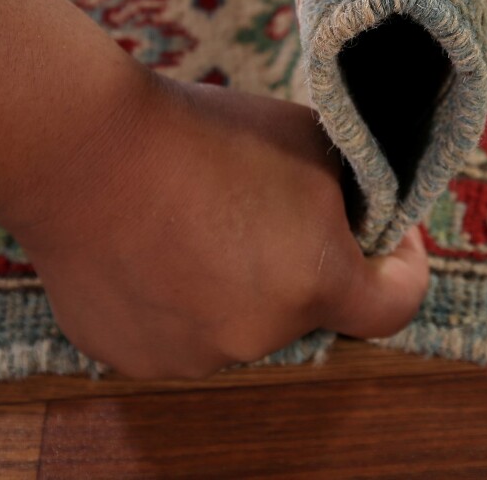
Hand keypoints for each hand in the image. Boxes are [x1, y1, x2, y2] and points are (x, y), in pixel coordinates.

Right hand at [7, 76, 429, 379]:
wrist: (82, 147)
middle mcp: (262, 333)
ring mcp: (194, 354)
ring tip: (194, 216)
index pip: (396, 305)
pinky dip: (175, 297)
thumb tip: (362, 216)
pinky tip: (151, 243)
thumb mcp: (309, 140)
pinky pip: (177, 331)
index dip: (404, 265)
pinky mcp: (135, 356)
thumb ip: (349, 192)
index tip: (391, 237)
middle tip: (267, 205)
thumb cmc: (200, 130)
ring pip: (240, 322)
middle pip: (310, 307)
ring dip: (235, 283)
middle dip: (303, 262)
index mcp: (317, 279)